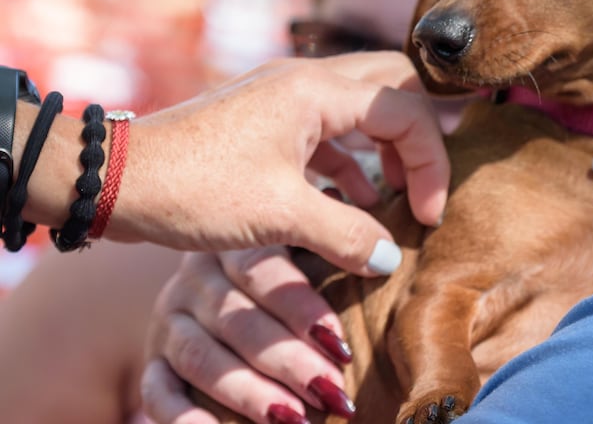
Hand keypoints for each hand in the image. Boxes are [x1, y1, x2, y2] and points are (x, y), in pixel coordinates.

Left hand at [114, 52, 447, 275]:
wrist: (112, 181)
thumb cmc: (194, 190)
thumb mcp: (279, 217)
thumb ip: (346, 233)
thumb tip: (390, 257)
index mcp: (317, 90)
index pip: (407, 110)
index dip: (431, 163)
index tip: (428, 215)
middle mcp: (304, 78)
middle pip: (393, 84)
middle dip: (419, 135)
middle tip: (426, 181)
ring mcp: (281, 94)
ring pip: (360, 104)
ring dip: (385, 146)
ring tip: (395, 198)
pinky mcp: (262, 118)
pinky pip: (328, 126)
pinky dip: (350, 158)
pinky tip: (351, 199)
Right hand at [141, 247, 349, 423]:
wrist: (217, 263)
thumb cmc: (285, 258)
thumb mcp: (302, 240)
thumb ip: (337, 242)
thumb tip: (386, 259)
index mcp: (235, 241)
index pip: (262, 271)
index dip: (302, 309)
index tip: (340, 344)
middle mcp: (196, 277)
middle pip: (238, 322)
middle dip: (288, 361)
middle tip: (330, 390)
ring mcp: (169, 319)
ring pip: (203, 358)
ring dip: (250, 393)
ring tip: (295, 419)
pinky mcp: (153, 357)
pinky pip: (158, 391)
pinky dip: (183, 418)